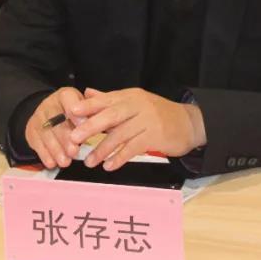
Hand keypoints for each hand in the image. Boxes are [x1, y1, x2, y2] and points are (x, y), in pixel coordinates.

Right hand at [23, 87, 87, 169]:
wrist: (49, 112)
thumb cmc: (74, 112)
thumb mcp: (84, 108)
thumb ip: (92, 114)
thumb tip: (104, 124)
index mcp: (65, 95)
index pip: (69, 100)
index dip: (75, 114)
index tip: (84, 125)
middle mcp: (49, 104)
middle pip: (56, 121)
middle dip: (65, 138)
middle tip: (74, 151)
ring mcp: (38, 117)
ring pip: (46, 134)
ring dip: (56, 150)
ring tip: (65, 162)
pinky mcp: (31, 130)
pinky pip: (36, 143)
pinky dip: (45, 155)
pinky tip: (52, 163)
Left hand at [67, 88, 206, 170]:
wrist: (188, 123)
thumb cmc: (157, 114)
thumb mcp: (135, 102)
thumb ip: (110, 99)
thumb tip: (87, 93)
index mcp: (130, 96)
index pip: (106, 99)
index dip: (89, 105)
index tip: (72, 111)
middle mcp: (138, 105)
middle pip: (112, 115)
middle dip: (92, 126)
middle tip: (74, 138)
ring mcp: (147, 120)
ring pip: (121, 134)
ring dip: (103, 149)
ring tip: (89, 162)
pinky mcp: (155, 136)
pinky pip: (133, 148)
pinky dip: (120, 157)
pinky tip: (109, 166)